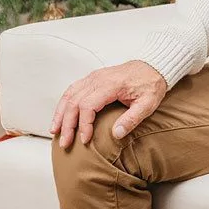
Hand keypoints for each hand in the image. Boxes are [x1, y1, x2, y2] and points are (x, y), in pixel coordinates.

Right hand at [50, 60, 166, 149]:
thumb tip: (116, 135)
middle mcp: (98, 79)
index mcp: (111, 85)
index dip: (83, 124)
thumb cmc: (151, 85)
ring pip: (70, 95)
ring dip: (60, 114)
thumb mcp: (148, 104)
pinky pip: (72, 89)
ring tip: (55, 131)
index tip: (85, 140)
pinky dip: (64, 103)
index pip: (88, 105)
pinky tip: (61, 115)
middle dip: (67, 124)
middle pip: (74, 101)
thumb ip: (132, 119)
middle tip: (65, 142)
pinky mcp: (93, 78)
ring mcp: (94, 77)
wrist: (154, 66)